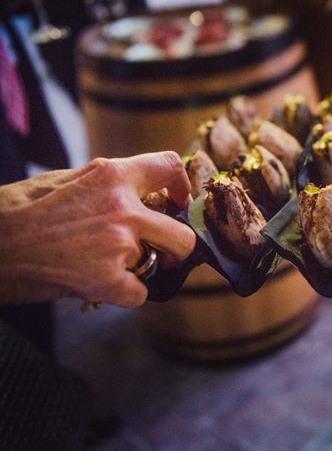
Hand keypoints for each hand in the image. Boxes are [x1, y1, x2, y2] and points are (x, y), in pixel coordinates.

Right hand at [0, 152, 195, 306]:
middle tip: (157, 252)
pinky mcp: (109, 280)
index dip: (182, 186)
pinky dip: (123, 295)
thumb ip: (108, 184)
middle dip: (174, 247)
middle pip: (182, 234)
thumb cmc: (19, 211)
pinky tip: (97, 286)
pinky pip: (139, 294)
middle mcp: (124, 208)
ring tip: (103, 265)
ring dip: (137, 269)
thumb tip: (139, 191)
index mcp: (113, 176)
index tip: (179, 201)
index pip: (169, 166)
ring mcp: (119, 245)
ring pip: (156, 265)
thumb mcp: (66, 179)